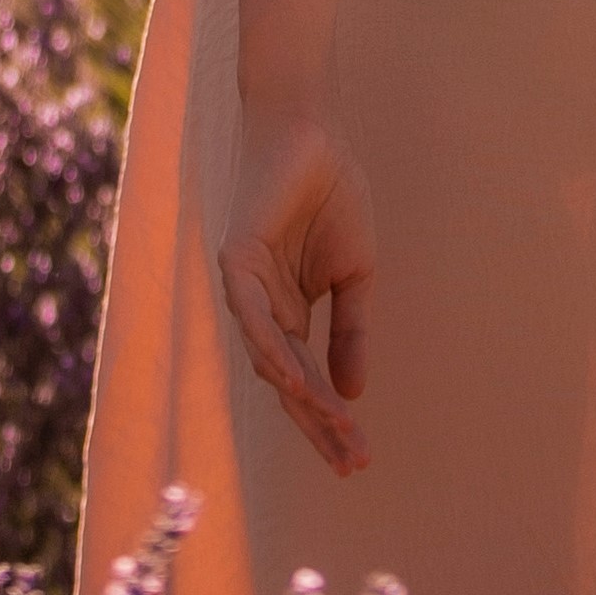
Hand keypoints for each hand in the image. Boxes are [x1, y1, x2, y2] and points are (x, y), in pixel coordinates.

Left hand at [216, 104, 376, 477]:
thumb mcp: (355, 275)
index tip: (359, 457)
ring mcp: (246, 288)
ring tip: (337, 427)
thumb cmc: (332, 194)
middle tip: (352, 462)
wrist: (313, 132)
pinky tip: (294, 377)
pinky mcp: (236, 260)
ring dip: (303, 395)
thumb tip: (352, 393)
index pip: (307, 381)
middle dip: (318, 424)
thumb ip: (350, 331)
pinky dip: (271, 347)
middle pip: (287, 383)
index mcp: (288, 314)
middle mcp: (262, 310)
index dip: (331, 420)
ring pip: (270, 357)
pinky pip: (252, 315)